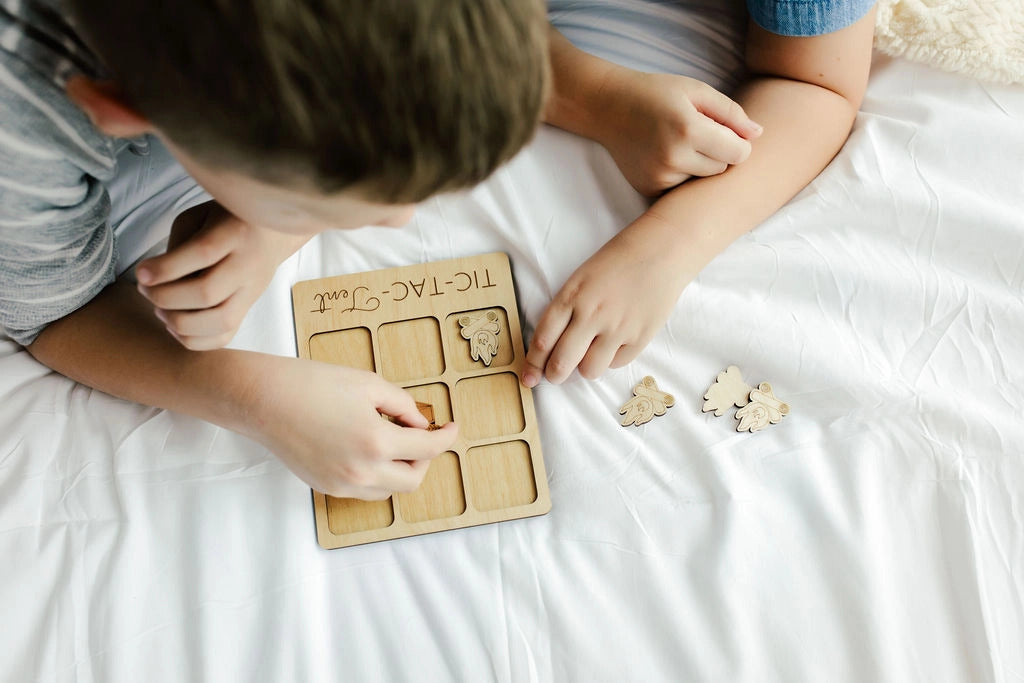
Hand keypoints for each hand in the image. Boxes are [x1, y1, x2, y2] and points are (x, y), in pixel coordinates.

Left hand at [135, 202, 306, 349]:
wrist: (271, 235)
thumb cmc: (226, 222)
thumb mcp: (199, 218)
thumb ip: (180, 244)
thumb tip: (158, 279)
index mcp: (236, 233)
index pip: (203, 254)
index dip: (166, 268)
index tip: (141, 273)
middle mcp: (249, 265)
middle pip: (208, 292)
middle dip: (167, 297)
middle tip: (145, 290)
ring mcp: (252, 291)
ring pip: (221, 321)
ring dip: (181, 323)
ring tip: (160, 311)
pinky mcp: (248, 309)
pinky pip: (225, 337)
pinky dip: (195, 340)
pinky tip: (175, 327)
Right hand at [245, 355, 458, 498]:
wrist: (263, 400)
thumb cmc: (314, 384)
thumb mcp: (369, 384)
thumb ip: (403, 406)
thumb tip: (420, 425)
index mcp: (377, 443)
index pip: (429, 449)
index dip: (447, 437)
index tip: (452, 427)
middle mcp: (362, 472)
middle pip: (412, 480)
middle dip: (423, 459)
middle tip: (418, 435)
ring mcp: (342, 485)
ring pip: (388, 490)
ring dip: (399, 470)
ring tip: (390, 441)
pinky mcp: (326, 487)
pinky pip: (364, 490)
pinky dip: (376, 475)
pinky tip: (366, 450)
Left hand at [522, 215, 693, 386]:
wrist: (661, 250)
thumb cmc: (617, 260)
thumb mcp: (581, 278)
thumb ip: (565, 309)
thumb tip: (551, 345)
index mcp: (571, 297)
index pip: (543, 340)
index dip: (533, 364)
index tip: (529, 376)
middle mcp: (591, 315)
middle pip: (562, 363)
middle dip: (554, 375)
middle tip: (555, 375)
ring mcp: (617, 328)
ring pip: (589, 370)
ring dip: (585, 367)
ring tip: (590, 354)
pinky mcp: (640, 337)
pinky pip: (616, 364)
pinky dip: (611, 359)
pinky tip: (614, 343)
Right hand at [593, 67, 761, 195]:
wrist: (607, 107)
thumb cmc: (655, 93)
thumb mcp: (696, 91)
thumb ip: (731, 112)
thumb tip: (758, 135)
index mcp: (689, 129)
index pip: (739, 154)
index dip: (738, 142)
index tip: (726, 131)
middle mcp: (673, 158)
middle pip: (722, 169)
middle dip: (718, 153)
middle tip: (698, 134)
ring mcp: (659, 177)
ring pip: (701, 181)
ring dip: (698, 165)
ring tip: (676, 143)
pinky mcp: (649, 188)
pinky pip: (681, 188)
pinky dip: (679, 174)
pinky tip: (663, 155)